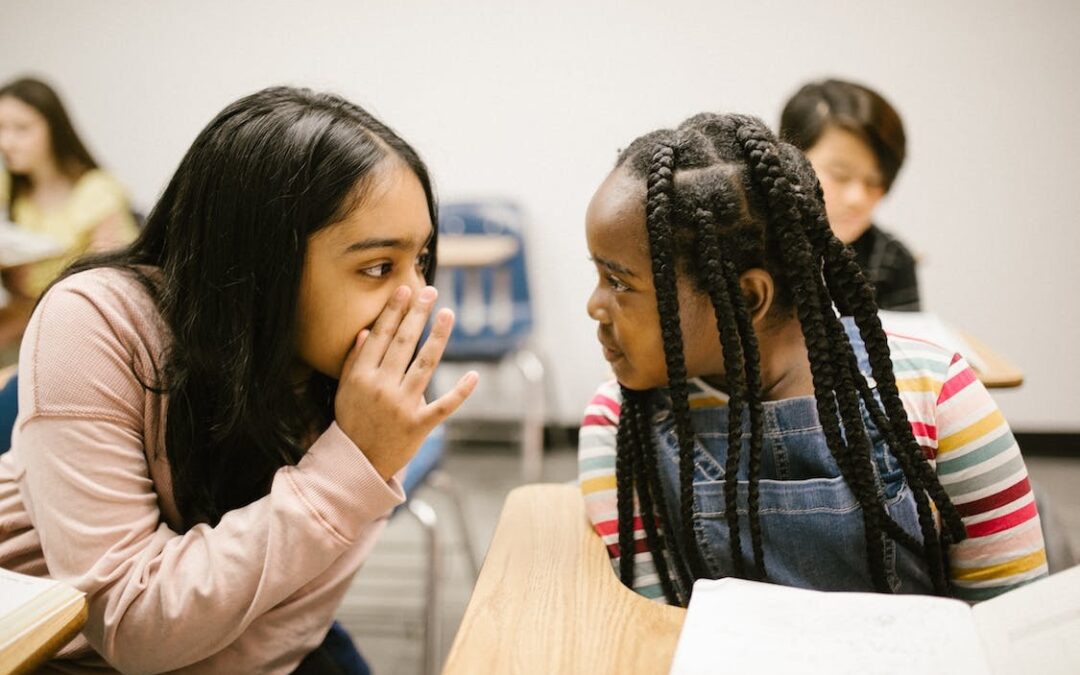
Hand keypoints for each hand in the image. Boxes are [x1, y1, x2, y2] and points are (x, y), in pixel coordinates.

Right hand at [335, 285, 477, 479]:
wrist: (358, 463)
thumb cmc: (353, 422)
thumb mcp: (344, 390)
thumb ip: (354, 360)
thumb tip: (367, 331)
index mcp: (361, 377)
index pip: (381, 336)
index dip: (393, 311)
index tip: (404, 290)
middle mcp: (381, 388)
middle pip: (403, 343)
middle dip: (417, 314)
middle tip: (430, 291)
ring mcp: (401, 407)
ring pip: (425, 365)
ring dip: (438, 337)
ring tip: (448, 313)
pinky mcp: (419, 426)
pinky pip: (444, 405)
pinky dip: (460, 392)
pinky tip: (473, 375)